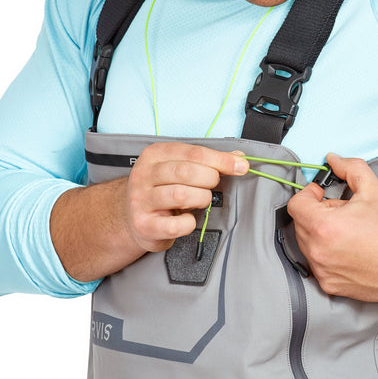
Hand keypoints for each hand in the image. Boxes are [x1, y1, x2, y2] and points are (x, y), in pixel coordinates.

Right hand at [126, 142, 248, 252]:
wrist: (134, 217)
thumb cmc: (162, 190)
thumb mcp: (180, 169)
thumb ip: (209, 161)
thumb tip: (238, 157)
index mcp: (155, 155)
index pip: (193, 152)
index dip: (221, 160)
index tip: (241, 166)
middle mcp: (144, 175)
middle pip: (186, 172)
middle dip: (210, 179)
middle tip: (213, 186)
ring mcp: (141, 200)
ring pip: (181, 195)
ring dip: (201, 198)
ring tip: (201, 200)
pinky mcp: (144, 225)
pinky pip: (176, 225)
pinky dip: (189, 223)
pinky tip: (188, 219)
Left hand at [287, 153, 377, 301]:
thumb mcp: (373, 189)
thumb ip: (350, 168)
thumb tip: (334, 160)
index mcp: (324, 227)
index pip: (296, 205)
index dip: (308, 194)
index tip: (321, 194)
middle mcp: (319, 252)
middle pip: (301, 224)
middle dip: (317, 213)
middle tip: (342, 212)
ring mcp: (324, 271)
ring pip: (308, 245)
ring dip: (321, 234)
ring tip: (349, 232)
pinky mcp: (331, 286)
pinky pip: (318, 265)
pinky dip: (328, 255)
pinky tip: (351, 250)